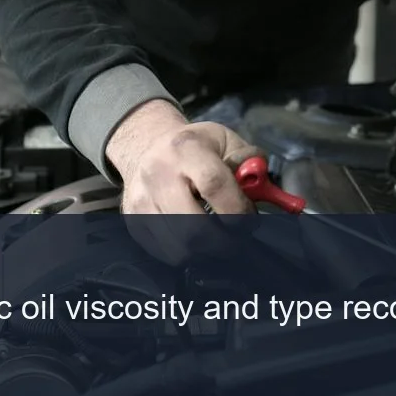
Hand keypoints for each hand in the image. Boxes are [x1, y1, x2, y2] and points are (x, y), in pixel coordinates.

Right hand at [108, 100, 264, 263]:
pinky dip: (187, 253)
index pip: (214, 185)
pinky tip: (194, 237)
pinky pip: (165, 254)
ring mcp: (141, 200)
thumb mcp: (225, 140)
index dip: (238, 210)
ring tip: (215, 237)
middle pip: (193, 228)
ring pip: (179, 249)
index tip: (249, 220)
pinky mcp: (132, 222)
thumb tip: (263, 191)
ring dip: (206, 252)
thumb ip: (249, 163)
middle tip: (236, 239)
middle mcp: (158, 174)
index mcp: (186, 148)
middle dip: (224, 243)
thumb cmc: (195, 146)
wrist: (148, 145)